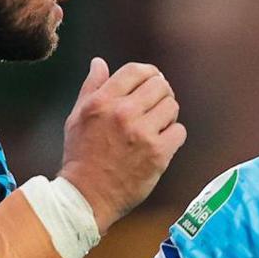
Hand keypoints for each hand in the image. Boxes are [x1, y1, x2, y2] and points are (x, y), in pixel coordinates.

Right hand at [60, 58, 185, 229]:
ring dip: (168, 115)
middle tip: (156, 106)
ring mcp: (142, 133)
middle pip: (160, 85)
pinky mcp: (158, 153)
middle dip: (161, 93)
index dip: (149, 73)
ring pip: (172, 106)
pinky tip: (161, 143)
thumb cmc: (81, 155)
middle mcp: (123, 113)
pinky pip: (180, 131)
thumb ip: (92, 87)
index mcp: (102, 101)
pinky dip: (173, 136)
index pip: (136, 71)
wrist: (86, 195)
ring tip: (157, 126)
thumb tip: (99, 62)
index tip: (151, 82)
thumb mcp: (78, 116)